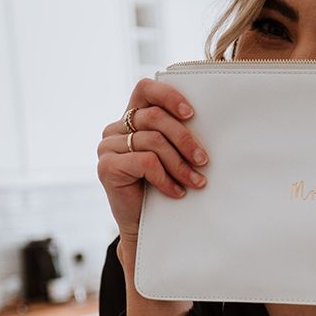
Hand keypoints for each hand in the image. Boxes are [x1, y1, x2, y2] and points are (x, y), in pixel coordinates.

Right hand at [96, 78, 209, 243]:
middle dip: (185, 139)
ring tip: (196, 182)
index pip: (146, 89)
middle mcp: (116, 129)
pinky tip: (177, 192)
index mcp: (131, 119)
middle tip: (204, 161)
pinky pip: (145, 162)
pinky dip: (166, 179)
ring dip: (180, 164)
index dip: (169, 96)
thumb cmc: (164, 188)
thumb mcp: (172, 156)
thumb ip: (176, 136)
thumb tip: (209, 125)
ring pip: (153, 141)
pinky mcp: (107, 167)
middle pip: (155, 118)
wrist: (144, 226)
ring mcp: (108, 147)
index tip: (192, 114)